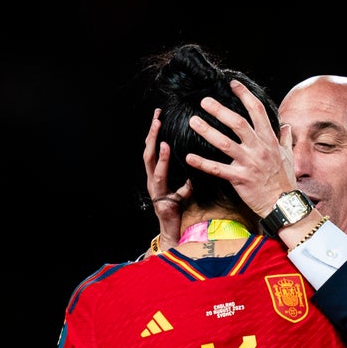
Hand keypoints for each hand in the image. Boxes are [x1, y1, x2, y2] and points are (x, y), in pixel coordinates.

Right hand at [142, 108, 191, 251]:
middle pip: (148, 150)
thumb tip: (198, 168)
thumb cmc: (176, 211)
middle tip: (157, 115)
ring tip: (158, 127)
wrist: (172, 232)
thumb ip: (187, 181)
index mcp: (156, 175)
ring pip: (149, 160)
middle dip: (152, 132)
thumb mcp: (184, 192)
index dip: (156, 134)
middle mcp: (151, 178)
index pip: (155, 150)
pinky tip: (166, 149)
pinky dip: (162, 161)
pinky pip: (159, 175)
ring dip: (154, 142)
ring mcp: (153, 186)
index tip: (160, 116)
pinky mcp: (157, 193)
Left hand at [186, 80, 295, 217]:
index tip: (233, 84)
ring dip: (208, 131)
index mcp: (269, 140)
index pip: (257, 111)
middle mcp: (259, 149)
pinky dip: (203, 163)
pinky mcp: (240, 179)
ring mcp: (249, 163)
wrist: (283, 204)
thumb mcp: (288, 156)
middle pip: (238, 123)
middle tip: (204, 101)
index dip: (245, 95)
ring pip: (225, 143)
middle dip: (220, 110)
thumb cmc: (285, 181)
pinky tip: (189, 157)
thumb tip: (286, 125)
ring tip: (193, 121)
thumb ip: (285, 139)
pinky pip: (218, 169)